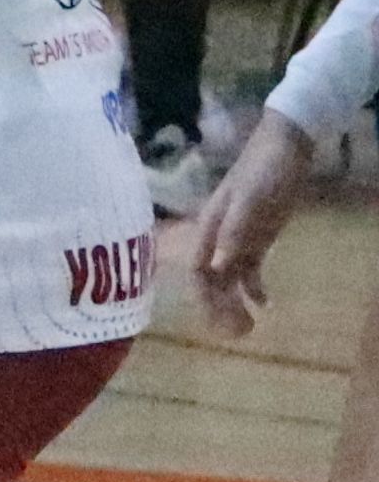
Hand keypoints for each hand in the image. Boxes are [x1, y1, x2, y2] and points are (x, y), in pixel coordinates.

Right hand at [190, 110, 315, 336]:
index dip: (204, 297)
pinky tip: (265, 304)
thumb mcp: (251, 201)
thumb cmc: (264, 171)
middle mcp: (218, 237)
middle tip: (237, 334)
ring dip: (233, 302)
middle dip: (217, 307)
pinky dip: (254, 288)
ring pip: (228, 277)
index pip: (198, 270)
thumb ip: (233, 232)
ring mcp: (237, 237)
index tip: (216, 322)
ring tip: (247, 327)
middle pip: (210, 279)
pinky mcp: (256, 237)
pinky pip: (249, 269)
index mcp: (209, 227)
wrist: (284, 147)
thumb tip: (215, 267)